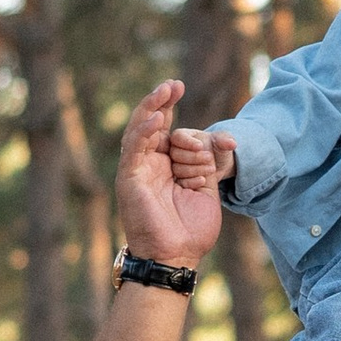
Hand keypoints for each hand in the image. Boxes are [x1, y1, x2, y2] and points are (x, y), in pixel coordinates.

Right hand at [113, 80, 224, 269]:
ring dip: (150, 110)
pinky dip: (143, 134)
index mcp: (165, 165)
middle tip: (174, 84)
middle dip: (160, 101)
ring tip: (164, 92)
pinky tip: (156, 121)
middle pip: (149, 124)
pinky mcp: (129, 180)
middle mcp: (148, 164)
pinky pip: (134, 151)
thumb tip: (211, 142)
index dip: (170, 106)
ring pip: (138, 132)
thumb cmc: (191, 229)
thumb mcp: (206, 190)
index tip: (180, 87)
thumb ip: (206, 165)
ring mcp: (137, 171)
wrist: (177, 256)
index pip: (166, 129)